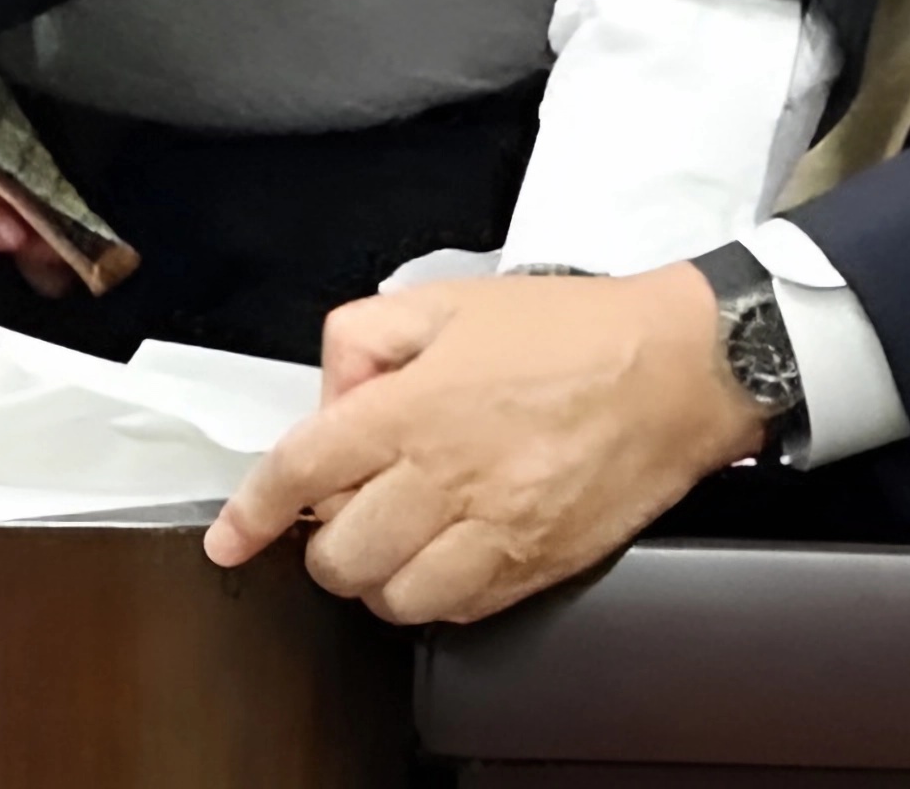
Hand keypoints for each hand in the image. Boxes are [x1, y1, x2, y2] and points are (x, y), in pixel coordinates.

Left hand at [205, 268, 765, 623]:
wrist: (680, 368)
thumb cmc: (570, 331)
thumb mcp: (441, 300)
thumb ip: (361, 341)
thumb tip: (331, 397)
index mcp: (412, 408)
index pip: (302, 472)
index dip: (253, 512)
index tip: (230, 539)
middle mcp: (450, 478)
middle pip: (342, 554)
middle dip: (322, 540)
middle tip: (341, 509)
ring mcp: (500, 531)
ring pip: (399, 598)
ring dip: (378, 576)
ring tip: (391, 538)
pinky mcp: (544, 565)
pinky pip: (465, 610)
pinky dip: (437, 594)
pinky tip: (444, 553)